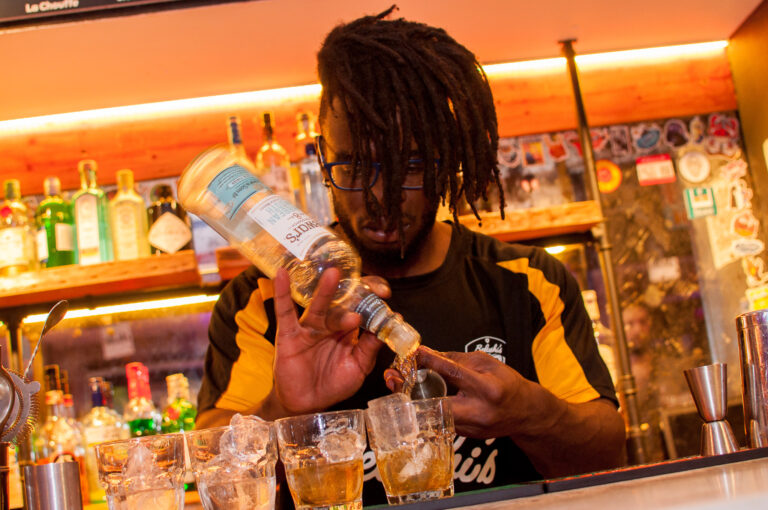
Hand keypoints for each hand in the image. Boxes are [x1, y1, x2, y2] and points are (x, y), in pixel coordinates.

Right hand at [269, 267, 387, 414]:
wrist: (307, 404)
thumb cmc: (333, 383)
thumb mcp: (359, 366)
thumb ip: (371, 346)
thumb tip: (394, 322)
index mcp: (348, 329)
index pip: (361, 305)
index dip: (372, 298)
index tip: (384, 293)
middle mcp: (329, 323)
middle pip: (342, 301)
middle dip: (355, 292)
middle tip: (370, 287)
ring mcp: (309, 327)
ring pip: (319, 307)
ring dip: (326, 290)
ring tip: (333, 275)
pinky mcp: (288, 334)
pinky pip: (284, 312)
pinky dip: (282, 294)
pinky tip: (282, 275)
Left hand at [385, 346, 525, 438]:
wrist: (525, 413)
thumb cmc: (507, 384)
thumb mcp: (487, 363)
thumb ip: (457, 360)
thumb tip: (429, 355)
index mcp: (487, 389)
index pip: (453, 373)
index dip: (430, 361)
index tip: (413, 352)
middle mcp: (478, 411)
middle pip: (436, 402)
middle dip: (411, 390)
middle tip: (392, 377)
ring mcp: (471, 427)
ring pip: (434, 413)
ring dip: (414, 398)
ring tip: (397, 384)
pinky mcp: (464, 435)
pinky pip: (440, 419)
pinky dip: (426, 407)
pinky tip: (414, 396)